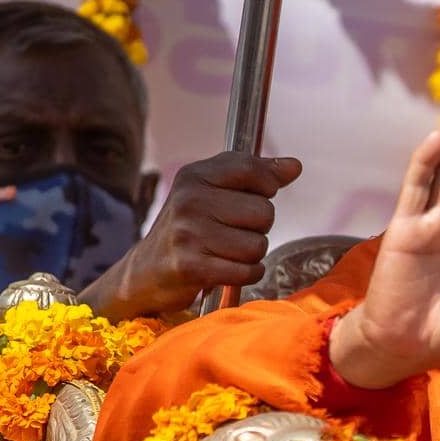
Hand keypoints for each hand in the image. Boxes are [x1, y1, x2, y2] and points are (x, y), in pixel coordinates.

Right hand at [79, 151, 301, 320]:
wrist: (145, 272)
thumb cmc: (190, 228)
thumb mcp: (215, 192)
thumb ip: (256, 176)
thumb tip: (295, 166)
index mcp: (195, 176)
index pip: (251, 169)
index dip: (267, 185)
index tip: (259, 195)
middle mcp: (189, 200)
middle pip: (264, 212)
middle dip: (258, 227)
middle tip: (231, 232)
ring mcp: (188, 234)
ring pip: (258, 245)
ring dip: (250, 255)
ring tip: (224, 252)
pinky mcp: (191, 267)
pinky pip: (248, 271)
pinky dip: (246, 274)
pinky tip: (227, 269)